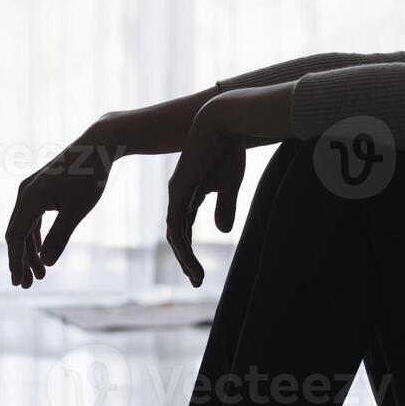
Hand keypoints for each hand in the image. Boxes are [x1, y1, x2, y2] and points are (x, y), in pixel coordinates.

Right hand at [5, 130, 117, 287]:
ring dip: (30, 251)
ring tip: (40, 275)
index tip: (19, 282)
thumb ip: (59, 237)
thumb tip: (46, 263)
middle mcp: (24, 194)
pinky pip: (33, 218)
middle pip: (17, 234)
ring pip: (25, 227)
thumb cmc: (89, 178)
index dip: (16, 261)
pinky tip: (42, 253)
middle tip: (27, 285)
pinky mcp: (40, 189)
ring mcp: (31, 190)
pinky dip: (36, 237)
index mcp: (29, 199)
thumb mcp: (76, 212)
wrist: (97, 146)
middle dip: (21, 261)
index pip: (15, 237)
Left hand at [166, 83, 293, 286]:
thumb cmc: (227, 150)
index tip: (199, 271)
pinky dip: (182, 245)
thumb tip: (221, 231)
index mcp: (188, 193)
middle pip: (178, 235)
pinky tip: (188, 259)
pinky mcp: (179, 191)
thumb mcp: (229, 186)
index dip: (190, 250)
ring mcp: (177, 194)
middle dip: (186, 259)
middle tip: (196, 280)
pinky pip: (176, 225)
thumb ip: (224, 207)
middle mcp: (179, 195)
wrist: (223, 125)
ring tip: (196, 277)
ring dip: (185, 258)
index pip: (185, 228)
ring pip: (175, 234)